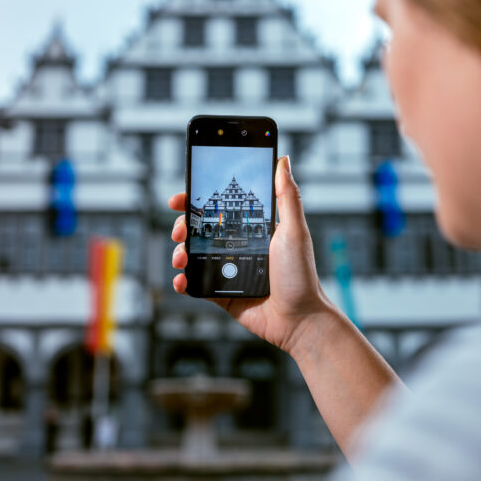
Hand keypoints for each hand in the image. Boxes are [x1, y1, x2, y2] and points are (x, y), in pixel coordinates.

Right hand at [169, 156, 337, 354]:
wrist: (299, 320)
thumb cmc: (301, 275)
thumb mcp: (294, 230)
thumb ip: (287, 196)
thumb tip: (283, 160)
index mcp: (253, 228)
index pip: (221, 208)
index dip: (199, 200)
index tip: (182, 197)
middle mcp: (238, 246)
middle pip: (201, 229)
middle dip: (183, 226)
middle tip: (179, 229)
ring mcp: (229, 270)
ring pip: (194, 255)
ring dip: (180, 252)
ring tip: (181, 257)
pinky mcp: (222, 293)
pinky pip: (196, 284)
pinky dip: (184, 281)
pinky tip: (182, 279)